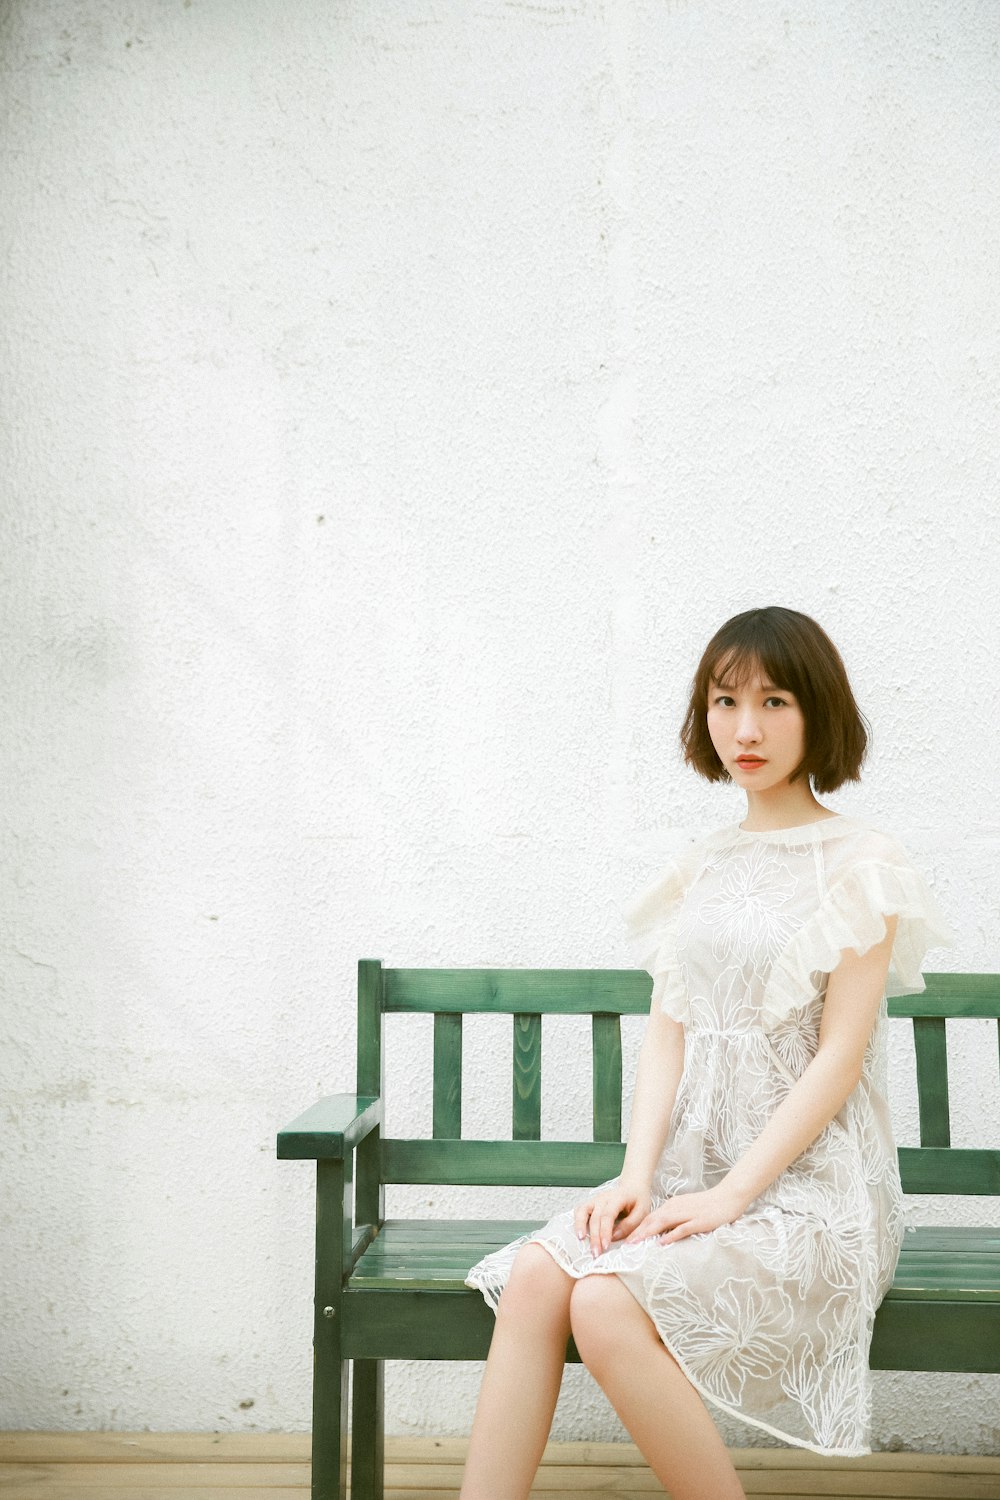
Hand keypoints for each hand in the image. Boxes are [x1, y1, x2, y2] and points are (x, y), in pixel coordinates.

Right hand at [573, 1183, 650, 1257]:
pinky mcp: (590, 1203)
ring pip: (583, 1211)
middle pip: (595, 1217)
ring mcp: (595, 1199)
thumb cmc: (638, 1201)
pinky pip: (580, 1210)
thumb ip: (630, 1225)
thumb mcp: (642, 1212)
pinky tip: (578, 1232)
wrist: (633, 1187)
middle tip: (596, 1253)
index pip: (608, 1215)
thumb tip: (614, 1237)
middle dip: (594, 1237)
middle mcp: (603, 1197)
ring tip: (580, 1240)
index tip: (605, 1246)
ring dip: (580, 1226)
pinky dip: (577, 1220)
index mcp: (618, 1197)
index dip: (605, 1231)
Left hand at [624, 1184, 746, 1245]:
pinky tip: (661, 1243)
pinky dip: (670, 1235)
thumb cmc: (708, 1205)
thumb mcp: (686, 1209)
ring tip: (635, 1244)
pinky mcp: (699, 1221)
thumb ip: (674, 1218)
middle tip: (623, 1245)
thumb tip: (660, 1231)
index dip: (636, 1228)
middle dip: (637, 1232)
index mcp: (672, 1205)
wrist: (728, 1196)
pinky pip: (682, 1229)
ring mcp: (687, 1214)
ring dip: (647, 1233)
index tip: (625, 1239)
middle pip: (652, 1220)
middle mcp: (676, 1208)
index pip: (650, 1218)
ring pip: (663, 1223)